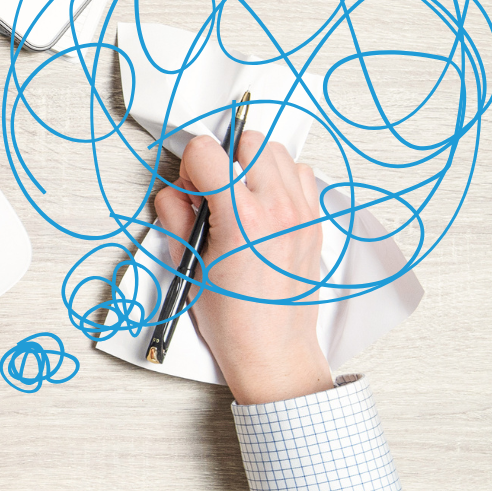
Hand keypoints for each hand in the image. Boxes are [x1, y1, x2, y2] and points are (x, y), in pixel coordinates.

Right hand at [152, 130, 333, 404]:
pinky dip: (279, 180)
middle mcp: (278, 210)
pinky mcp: (314, 222)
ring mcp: (302, 214)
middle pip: (247, 141)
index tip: (188, 184)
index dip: (188, 163)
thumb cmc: (233, 318)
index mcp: (241, 219)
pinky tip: (262, 206)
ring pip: (277, 152)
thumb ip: (177, 216)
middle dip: (223, 157)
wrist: (272, 349)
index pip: (207, 152)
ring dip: (252, 165)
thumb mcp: (188, 264)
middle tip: (210, 188)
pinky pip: (300, 176)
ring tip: (238, 195)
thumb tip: (176, 193)